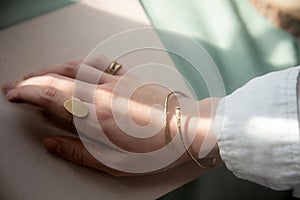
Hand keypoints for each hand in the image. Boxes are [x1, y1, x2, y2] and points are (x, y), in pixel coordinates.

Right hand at [2, 55, 219, 175]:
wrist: (187, 129)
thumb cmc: (155, 150)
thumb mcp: (113, 162)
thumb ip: (78, 152)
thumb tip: (52, 143)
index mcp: (98, 115)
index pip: (52, 94)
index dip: (28, 91)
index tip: (14, 94)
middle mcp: (104, 91)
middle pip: (58, 75)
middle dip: (32, 79)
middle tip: (17, 85)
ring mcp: (117, 81)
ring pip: (75, 65)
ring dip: (51, 68)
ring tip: (38, 75)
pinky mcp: (128, 77)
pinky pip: (96, 63)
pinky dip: (77, 63)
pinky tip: (74, 67)